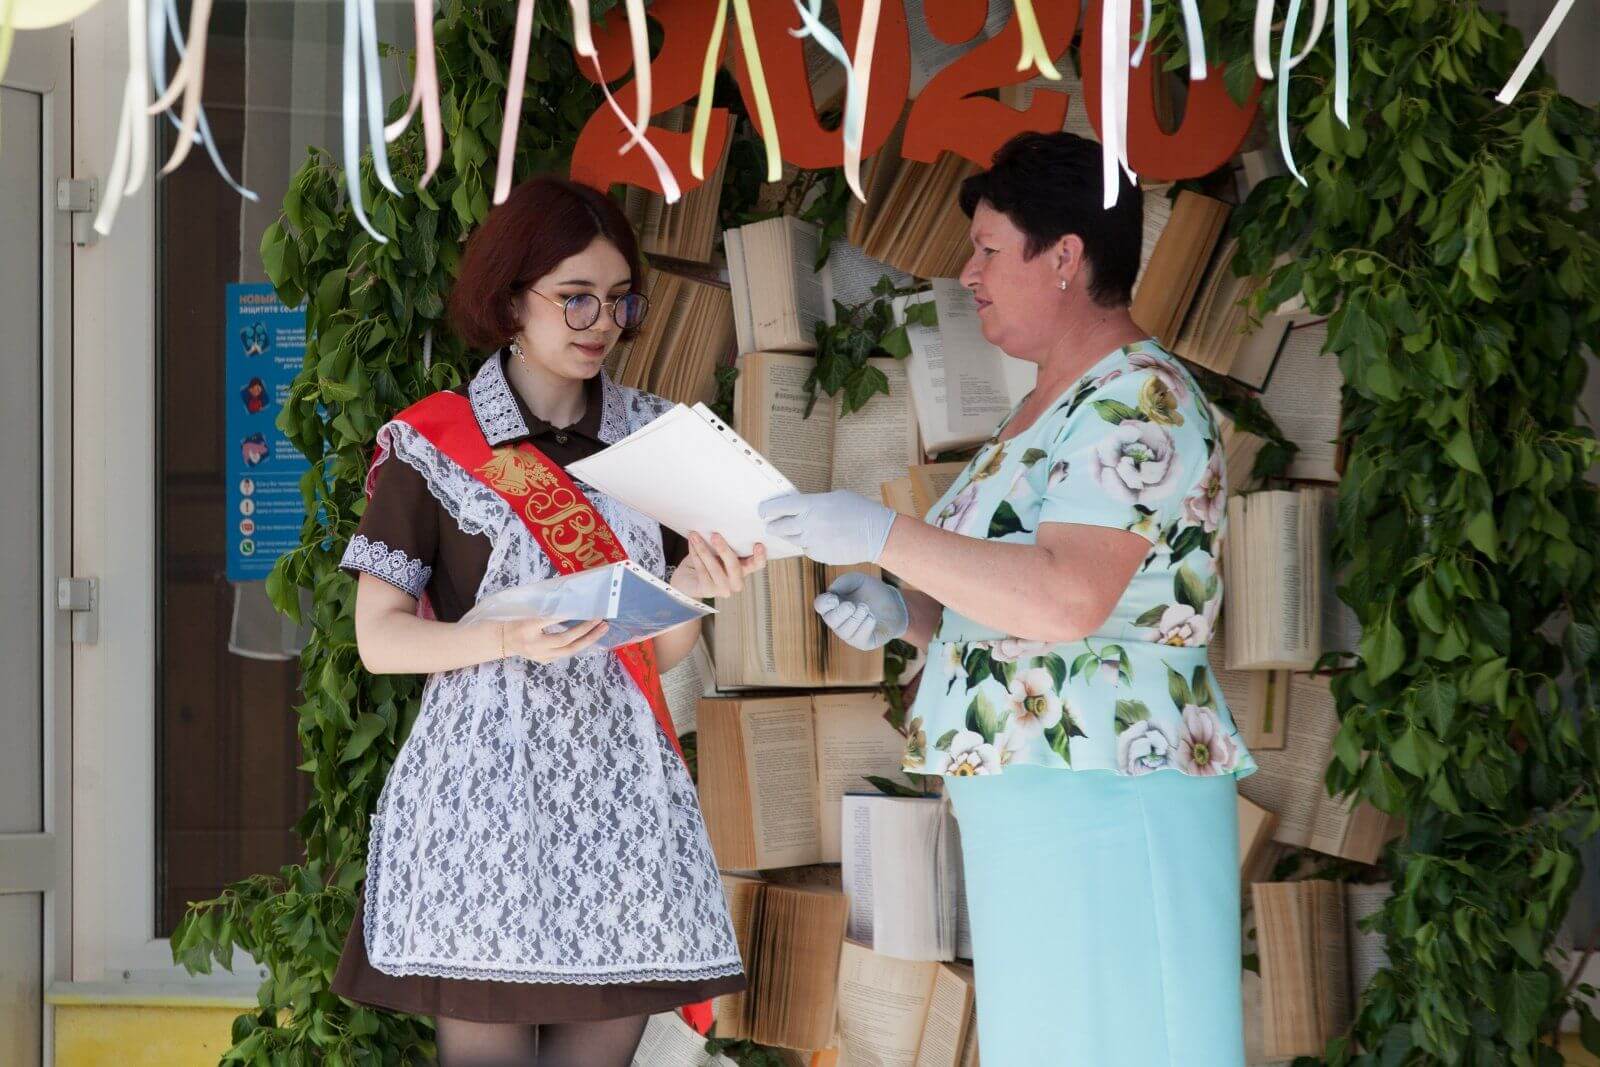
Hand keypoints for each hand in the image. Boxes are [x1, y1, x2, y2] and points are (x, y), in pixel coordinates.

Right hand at [498, 617, 609, 662]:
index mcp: (527, 628)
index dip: (566, 615)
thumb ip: (546, 611)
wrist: (504, 641)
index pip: (549, 621)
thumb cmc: (517, 622)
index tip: (583, 608)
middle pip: (565, 641)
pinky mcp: (546, 660)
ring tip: (603, 628)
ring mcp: (541, 656)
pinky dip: (580, 644)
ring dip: (588, 639)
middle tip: (601, 620)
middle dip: (586, 631)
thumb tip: (571, 603)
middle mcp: (535, 645)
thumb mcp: (528, 613)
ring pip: (569, 650)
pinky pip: (567, 653)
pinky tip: (592, 636)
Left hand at [670, 532, 767, 598]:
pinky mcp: (708, 590)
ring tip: (695, 536)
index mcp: (743, 569)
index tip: (758, 544)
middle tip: (715, 535)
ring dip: (703, 549)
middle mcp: (736, 581)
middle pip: (735, 567)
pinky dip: (695, 555)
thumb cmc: (706, 561)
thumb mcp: (718, 551)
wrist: (687, 579)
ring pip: (715, 568)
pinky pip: (702, 570)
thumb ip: (725, 543)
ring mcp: (723, 588)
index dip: (760, 556)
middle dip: (724, 550)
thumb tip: (721, 526)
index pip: (757, 565)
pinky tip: (692, 544)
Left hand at [757, 490, 897, 565]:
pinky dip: (808, 545)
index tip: (762, 511)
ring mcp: (813, 542)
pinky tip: (820, 539)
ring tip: (796, 530)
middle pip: (779, 527)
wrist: (877, 534)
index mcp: (811, 506)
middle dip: (774, 526)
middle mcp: (808, 525)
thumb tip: (799, 508)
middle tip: (771, 525)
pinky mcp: (819, 556)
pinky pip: (807, 549)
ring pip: (792, 540)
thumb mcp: (834, 497)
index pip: (779, 507)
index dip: (767, 510)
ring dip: (791, 535)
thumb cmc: (859, 510)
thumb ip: (814, 503)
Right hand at [814, 572, 908, 650]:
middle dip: (840, 613)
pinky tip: (871, 618)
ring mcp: (850, 633)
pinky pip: (859, 639)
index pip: (820, 605)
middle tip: (851, 606)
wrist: (894, 604)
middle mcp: (838, 621)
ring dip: (855, 619)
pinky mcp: (863, 642)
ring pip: (844, 631)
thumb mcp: (858, 580)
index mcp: (833, 604)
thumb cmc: (872, 591)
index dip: (824, 603)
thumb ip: (844, 582)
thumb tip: (831, 591)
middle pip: (831, 620)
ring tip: (866, 609)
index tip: (834, 598)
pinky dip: (865, 627)